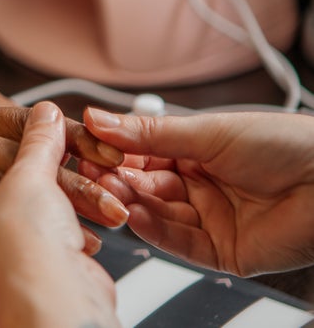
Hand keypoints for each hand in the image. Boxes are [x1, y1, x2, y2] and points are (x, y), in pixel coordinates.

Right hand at [0, 42, 126, 239]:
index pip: (21, 122)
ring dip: (55, 208)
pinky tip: (31, 245)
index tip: (109, 162)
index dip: (69, 142)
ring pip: (5, 180)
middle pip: (24, 154)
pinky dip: (4, 225)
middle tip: (121, 202)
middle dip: (78, 179)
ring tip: (96, 233)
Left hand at [0, 102, 119, 327]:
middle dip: (34, 182)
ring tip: (78, 184)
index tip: (18, 136)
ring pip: (37, 226)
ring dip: (62, 203)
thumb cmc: (21, 254)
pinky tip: (87, 215)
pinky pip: (60, 246)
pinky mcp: (47, 285)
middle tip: (56, 155)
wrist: (60, 305)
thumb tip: (43, 114)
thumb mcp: (23, 179)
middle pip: (4, 206)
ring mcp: (11, 277)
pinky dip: (76, 229)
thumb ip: (34, 144)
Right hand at [80, 108, 313, 275]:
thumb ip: (148, 132)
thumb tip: (98, 118)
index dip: (114, 152)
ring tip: (109, 193)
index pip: (142, 154)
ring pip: (157, 215)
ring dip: (131, 204)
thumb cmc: (285, 145)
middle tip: (92, 173)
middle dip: (118, 180)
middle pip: (145, 186)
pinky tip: (136, 216)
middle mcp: (200, 186)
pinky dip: (155, 231)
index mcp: (197, 152)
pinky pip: (179, 243)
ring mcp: (210, 219)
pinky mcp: (221, 252)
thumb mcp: (207, 132)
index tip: (86, 146)